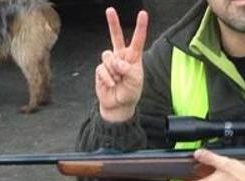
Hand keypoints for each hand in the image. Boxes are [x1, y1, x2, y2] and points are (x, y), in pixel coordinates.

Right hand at [95, 8, 147, 122]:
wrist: (119, 105)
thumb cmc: (130, 92)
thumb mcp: (136, 81)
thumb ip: (128, 69)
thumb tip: (116, 62)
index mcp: (133, 57)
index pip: (137, 40)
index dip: (140, 27)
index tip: (143, 14)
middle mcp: (121, 57)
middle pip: (115, 37)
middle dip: (113, 23)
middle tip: (110, 10)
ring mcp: (110, 63)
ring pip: (108, 56)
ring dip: (114, 70)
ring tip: (118, 80)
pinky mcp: (101, 70)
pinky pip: (102, 69)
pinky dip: (108, 78)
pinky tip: (112, 84)